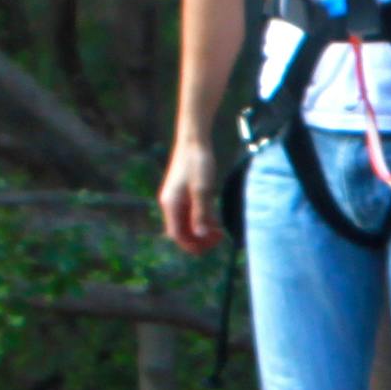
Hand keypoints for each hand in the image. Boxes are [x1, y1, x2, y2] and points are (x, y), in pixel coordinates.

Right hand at [158, 136, 230, 257]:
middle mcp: (171, 203)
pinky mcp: (185, 193)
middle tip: (217, 242)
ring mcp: (177, 198)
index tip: (207, 249)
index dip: (191, 245)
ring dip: (201, 231)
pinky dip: (202, 220)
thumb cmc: (197, 163)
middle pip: (181, 231)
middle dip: (198, 240)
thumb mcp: (202, 190)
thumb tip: (201, 235)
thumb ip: (201, 213)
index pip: (177, 234)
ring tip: (219, 234)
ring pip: (188, 223)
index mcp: (171, 204)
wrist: (194, 140)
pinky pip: (192, 213)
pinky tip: (216, 223)